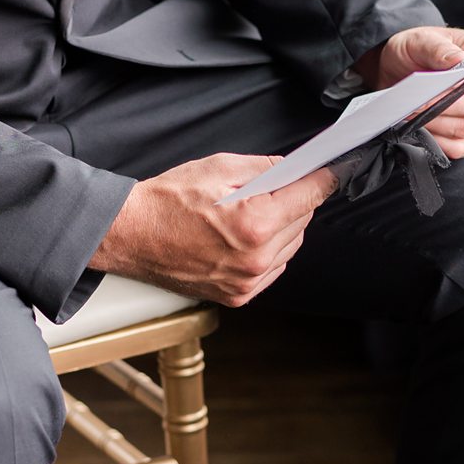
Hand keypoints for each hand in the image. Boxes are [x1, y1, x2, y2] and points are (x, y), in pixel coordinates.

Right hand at [88, 151, 339, 306]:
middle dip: (297, 199)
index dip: (324, 178)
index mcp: (253, 224)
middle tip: (275, 186)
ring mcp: (247, 282)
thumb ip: (265, 168)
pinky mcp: (239, 296)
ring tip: (254, 211)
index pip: (310, 196)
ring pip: (292, 246)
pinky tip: (247, 235)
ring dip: (284, 226)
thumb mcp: (218, 167)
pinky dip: (271, 249)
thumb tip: (295, 168)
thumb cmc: (166, 201)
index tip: (333, 169)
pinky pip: (274, 268)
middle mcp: (255, 260)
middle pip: (303, 221)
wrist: (130, 235)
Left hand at [352, 25, 463, 160]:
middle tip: (418, 101)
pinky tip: (421, 127)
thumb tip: (459, 60)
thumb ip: (439, 48)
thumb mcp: (421, 40)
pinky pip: (459, 147)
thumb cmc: (417, 51)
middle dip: (446, 105)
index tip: (440, 82)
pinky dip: (437, 140)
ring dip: (437, 123)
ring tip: (414, 112)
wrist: (401, 72)